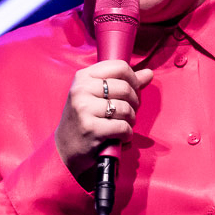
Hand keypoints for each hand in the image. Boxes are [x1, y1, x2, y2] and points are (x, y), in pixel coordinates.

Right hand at [55, 60, 154, 179]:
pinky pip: (122, 127)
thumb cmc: (85, 119)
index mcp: (83, 77)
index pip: (120, 67)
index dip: (134, 80)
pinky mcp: (91, 128)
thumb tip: (148, 73)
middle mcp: (82, 90)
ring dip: (131, 120)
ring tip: (124, 125)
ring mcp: (85, 109)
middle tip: (129, 113)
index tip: (134, 91)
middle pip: (125, 88)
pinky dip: (127, 134)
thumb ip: (124, 83)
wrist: (65, 148)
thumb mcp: (98, 96)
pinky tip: (121, 137)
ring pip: (125, 108)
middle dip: (135, 103)